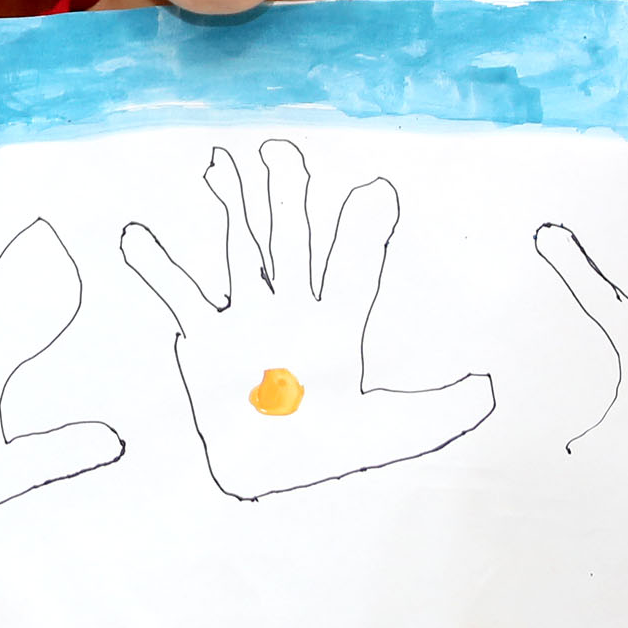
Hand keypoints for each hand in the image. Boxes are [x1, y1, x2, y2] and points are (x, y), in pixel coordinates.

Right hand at [119, 139, 495, 502]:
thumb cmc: (332, 451)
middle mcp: (290, 310)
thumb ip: (440, 411)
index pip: (354, 270)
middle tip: (283, 151)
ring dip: (232, 209)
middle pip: (290, 241)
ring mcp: (246, 320)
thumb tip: (491, 389)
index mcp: (336, 326)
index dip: (366, 233)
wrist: (271, 476)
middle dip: (287, 197)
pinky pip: (179, 294)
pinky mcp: (205, 341)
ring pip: (241, 250)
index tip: (378, 190)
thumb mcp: (396, 430)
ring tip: (222, 163)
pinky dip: (157, 267)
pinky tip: (137, 235)